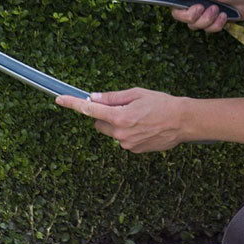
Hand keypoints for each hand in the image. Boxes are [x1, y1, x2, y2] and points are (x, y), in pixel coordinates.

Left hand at [55, 88, 187, 152]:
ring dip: (118, 125)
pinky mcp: (134, 150)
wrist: (183, 122)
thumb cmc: (162, 104)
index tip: (59, 99)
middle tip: (122, 108)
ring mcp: (127, 144)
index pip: (89, 110)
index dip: (72, 104)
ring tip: (139, 117)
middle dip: (104, 116)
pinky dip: (128, 132)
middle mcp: (120, 133)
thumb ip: (113, 97)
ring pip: (112, 132)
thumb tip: (94, 97)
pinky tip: (144, 126)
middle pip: (99, 124)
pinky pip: (123, 139)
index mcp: (119, 117)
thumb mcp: (137, 94)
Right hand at [132, 0, 243, 33]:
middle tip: (202, 9)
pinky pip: (204, 28)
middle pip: (176, 10)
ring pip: (190, 22)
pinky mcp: (211, 18)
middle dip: (189, 14)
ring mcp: (201, 6)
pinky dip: (215, 24)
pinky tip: (224, 16)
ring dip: (205, 19)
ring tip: (217, 10)